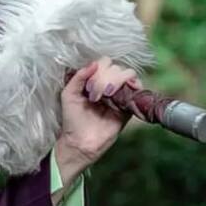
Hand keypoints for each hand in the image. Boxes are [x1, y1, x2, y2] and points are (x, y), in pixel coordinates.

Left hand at [57, 57, 142, 171]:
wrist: (80, 142)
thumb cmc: (72, 120)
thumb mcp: (68, 94)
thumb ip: (79, 76)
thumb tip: (95, 63)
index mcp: (94, 81)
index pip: (104, 63)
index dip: (98, 69)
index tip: (88, 86)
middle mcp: (108, 85)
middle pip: (116, 68)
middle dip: (104, 78)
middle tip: (95, 96)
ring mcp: (119, 95)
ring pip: (127, 75)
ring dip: (116, 81)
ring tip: (107, 95)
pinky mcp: (128, 106)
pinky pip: (137, 89)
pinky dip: (133, 85)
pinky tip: (121, 92)